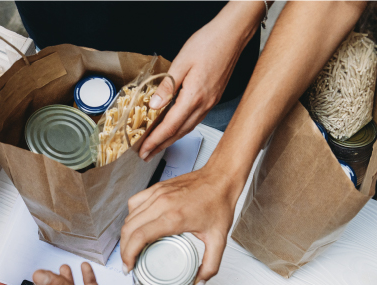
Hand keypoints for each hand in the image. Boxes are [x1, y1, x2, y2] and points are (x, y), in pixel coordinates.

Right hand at [119, 166, 238, 283]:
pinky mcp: (156, 188)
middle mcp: (161, 204)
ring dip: (126, 235)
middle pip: (129, 229)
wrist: (221, 178)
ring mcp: (157, 194)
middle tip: (128, 263)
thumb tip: (198, 283)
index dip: (128, 255)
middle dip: (124, 250)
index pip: (139, 237)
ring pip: (129, 217)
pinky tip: (137, 226)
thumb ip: (211, 266)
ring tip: (131, 249)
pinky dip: (131, 218)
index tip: (128, 267)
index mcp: (174, 218)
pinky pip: (134, 203)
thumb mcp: (219, 239)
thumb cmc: (219, 203)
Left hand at [138, 3, 260, 159]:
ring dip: (171, 139)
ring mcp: (210, 102)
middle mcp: (204, 104)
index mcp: (194, 96)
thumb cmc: (209, 43)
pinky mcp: (213, 98)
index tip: (144, 150)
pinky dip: (182, 128)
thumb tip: (154, 106)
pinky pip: (195, 119)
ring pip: (188, 128)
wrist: (232, 36)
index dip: (155, 140)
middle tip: (146, 155)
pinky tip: (175, 128)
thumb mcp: (181, 62)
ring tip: (157, 146)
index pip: (170, 126)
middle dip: (161, 146)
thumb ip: (167, 87)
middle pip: (179, 132)